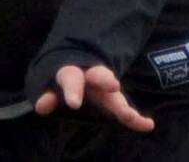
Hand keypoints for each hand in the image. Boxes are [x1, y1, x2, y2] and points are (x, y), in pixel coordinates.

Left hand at [32, 62, 153, 132]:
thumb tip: (41, 107)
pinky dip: (135, 119)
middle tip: (112, 85)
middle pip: (98, 75)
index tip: (74, 104)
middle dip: (104, 79)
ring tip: (130, 116)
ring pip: (114, 95)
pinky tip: (148, 125)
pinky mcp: (114, 100)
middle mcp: (92, 76)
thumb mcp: (53, 84)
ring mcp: (105, 88)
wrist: (81, 63)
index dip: (72, 90)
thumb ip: (47, 94)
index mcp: (73, 71)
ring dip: (121, 106)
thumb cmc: (65, 78)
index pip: (71, 77)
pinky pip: (125, 109)